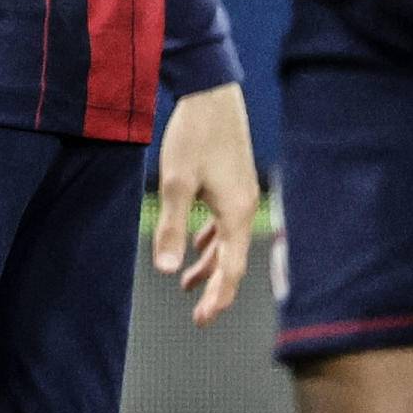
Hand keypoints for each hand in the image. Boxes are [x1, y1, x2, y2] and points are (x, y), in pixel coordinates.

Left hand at [154, 82, 259, 326]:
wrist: (210, 92)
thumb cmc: (193, 135)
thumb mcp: (175, 182)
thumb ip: (172, 227)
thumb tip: (168, 270)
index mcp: (235, 213)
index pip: (231, 270)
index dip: (218, 298)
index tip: (203, 321)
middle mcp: (244, 207)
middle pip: (232, 260)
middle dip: (215, 287)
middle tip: (199, 314)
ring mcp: (240, 194)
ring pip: (227, 241)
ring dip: (209, 263)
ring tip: (187, 283)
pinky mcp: (232, 181)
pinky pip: (224, 222)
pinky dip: (211, 239)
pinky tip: (197, 244)